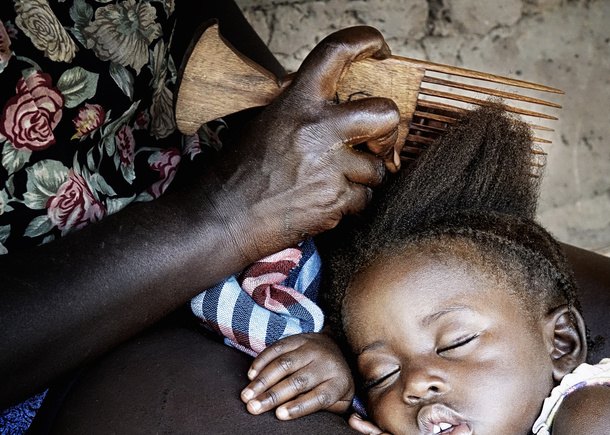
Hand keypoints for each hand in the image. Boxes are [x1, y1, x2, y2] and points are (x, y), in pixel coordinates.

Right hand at [204, 26, 400, 263]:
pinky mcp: (335, 201)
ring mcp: (329, 166)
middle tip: (373, 144)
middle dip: (387, 132)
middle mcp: (318, 129)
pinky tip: (325, 202)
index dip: (365, 41)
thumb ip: (298, 108)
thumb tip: (329, 103)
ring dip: (361, 178)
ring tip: (330, 183)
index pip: (337, 52)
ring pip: (377, 169)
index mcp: (297, 102)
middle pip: (384, 114)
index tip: (379, 48)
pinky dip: (351, 205)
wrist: (222, 217)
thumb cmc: (237, 172)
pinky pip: (365, 199)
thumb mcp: (262, 122)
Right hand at [241, 333, 354, 418]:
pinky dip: (261, 361)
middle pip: (299, 381)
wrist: (339, 349)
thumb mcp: (340, 401)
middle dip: (273, 396)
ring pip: (284, 364)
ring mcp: (313, 348)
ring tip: (246, 396)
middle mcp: (328, 363)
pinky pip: (277, 348)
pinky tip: (250, 376)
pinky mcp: (299, 338)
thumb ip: (330, 414)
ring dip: (262, 381)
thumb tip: (315, 425)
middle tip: (253, 409)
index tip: (279, 415)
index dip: (299, 407)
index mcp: (339, 383)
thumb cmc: (333, 384)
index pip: (320, 397)